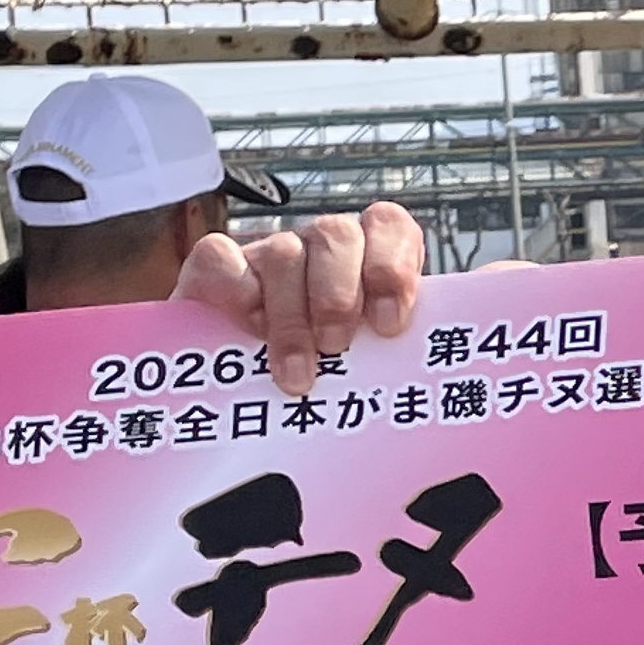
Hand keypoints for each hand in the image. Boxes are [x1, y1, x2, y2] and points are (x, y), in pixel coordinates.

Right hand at [172, 201, 424, 395]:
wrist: (237, 418)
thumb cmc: (323, 396)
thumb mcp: (369, 379)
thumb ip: (394, 368)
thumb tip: (429, 411)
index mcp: (366, 264)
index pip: (387, 226)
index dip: (392, 266)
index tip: (389, 323)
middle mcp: (318, 252)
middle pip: (336, 234)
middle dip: (338, 296)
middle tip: (335, 347)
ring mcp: (267, 257)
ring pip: (284, 252)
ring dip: (292, 317)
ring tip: (297, 374)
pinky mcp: (214, 272)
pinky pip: (219, 256)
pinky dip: (236, 291)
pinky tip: (248, 330)